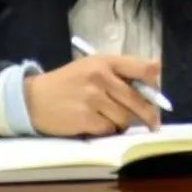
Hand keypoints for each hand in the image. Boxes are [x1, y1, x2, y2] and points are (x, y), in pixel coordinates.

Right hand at [23, 54, 161, 135]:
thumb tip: (155, 75)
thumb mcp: (92, 66)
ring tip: (113, 120)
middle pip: (137, 99)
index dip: (153, 82)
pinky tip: (98, 126)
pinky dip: (108, 131)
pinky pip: (109, 129)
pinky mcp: (85, 118)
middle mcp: (101, 77)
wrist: (34, 98)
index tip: (157, 93)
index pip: (141, 68)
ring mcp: (93, 98)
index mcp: (105, 61)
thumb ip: (120, 71)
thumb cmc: (68, 82)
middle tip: (153, 123)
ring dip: (124, 123)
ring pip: (125, 118)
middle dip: (149, 114)